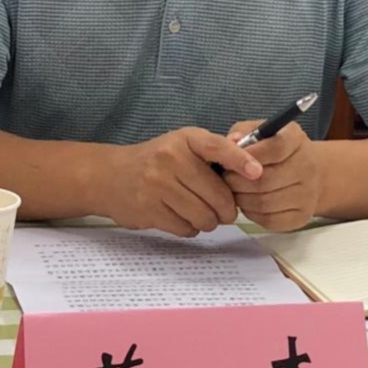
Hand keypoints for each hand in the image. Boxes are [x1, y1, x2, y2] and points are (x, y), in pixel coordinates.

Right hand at [98, 128, 262, 237]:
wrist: (110, 175)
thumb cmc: (156, 161)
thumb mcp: (182, 145)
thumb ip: (212, 155)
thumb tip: (251, 173)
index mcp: (185, 139)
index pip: (218, 147)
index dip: (240, 160)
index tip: (257, 173)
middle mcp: (171, 158)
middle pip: (217, 195)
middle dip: (226, 209)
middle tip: (224, 211)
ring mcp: (158, 184)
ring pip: (204, 216)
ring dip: (208, 221)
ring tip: (200, 213)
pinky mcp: (149, 209)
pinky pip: (186, 228)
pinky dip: (189, 227)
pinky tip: (181, 216)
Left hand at [223, 120, 320, 231]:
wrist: (306, 172)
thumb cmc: (274, 150)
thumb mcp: (259, 131)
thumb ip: (242, 132)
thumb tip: (231, 142)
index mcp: (296, 139)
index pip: (275, 148)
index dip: (248, 156)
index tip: (230, 159)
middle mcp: (307, 166)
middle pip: (266, 180)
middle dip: (237, 181)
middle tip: (226, 179)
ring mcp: (307, 193)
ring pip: (264, 202)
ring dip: (242, 198)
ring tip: (234, 191)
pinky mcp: (301, 216)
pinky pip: (269, 219)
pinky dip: (252, 213)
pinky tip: (248, 202)